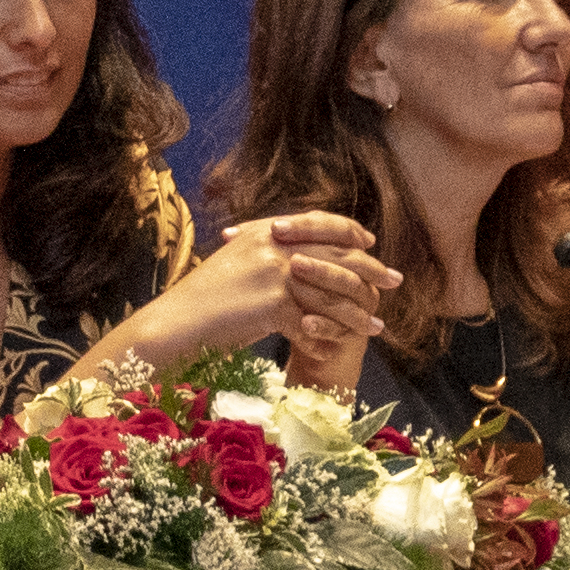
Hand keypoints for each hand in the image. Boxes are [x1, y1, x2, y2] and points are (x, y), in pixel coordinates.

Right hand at [125, 208, 397, 374]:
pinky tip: (339, 347)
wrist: (175, 322)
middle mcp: (272, 246)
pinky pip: (312, 321)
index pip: (319, 222)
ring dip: (356, 312)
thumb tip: (300, 257)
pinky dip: (327, 336)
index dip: (348, 231)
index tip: (369, 242)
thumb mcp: (236, 264)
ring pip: (330, 291)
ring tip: (376, 326)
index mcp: (264, 232)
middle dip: (370, 269)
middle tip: (395, 280)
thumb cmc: (203, 301)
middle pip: (334, 254)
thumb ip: (266, 254)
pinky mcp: (271, 303)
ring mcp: (272, 273)